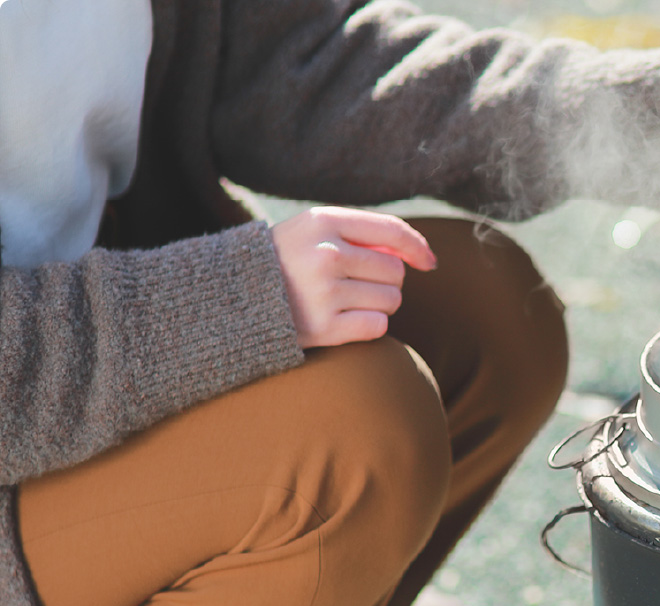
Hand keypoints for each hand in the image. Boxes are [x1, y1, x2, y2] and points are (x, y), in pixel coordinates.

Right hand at [272, 207, 436, 348]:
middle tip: (359, 286)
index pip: (391, 231)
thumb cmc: (283, 263)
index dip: (418, 247)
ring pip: (391, 300)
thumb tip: (417, 254)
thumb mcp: (310, 233)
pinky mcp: (323, 327)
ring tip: (347, 303)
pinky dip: (370, 326)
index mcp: (321, 222)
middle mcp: (325, 254)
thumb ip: (358, 234)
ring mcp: (324, 292)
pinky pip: (378, 326)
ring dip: (380, 305)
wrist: (228, 301)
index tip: (429, 263)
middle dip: (388, 281)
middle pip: (395, 271)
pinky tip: (344, 322)